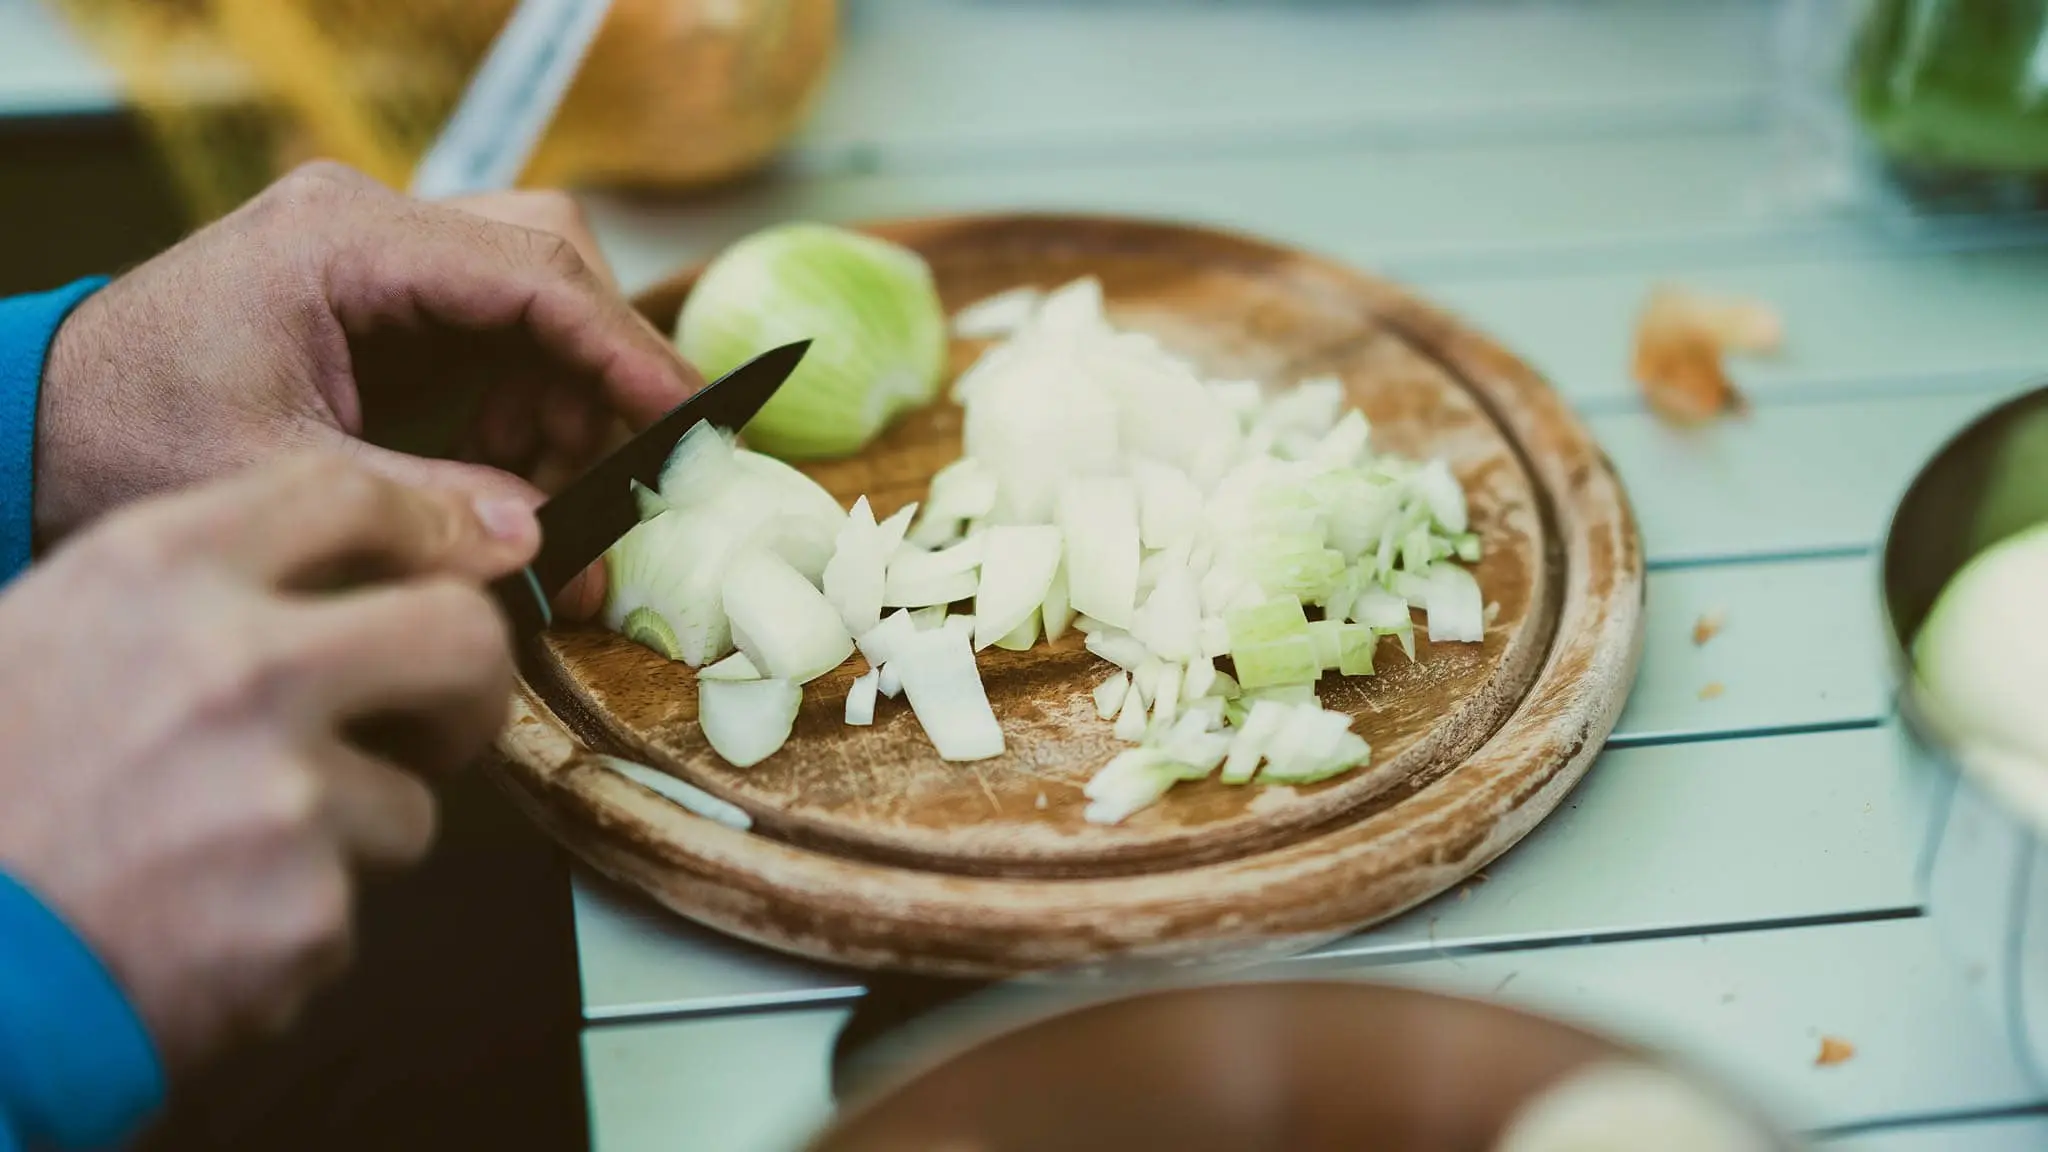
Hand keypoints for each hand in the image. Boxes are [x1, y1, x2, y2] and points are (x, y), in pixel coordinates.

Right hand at [0, 455, 534, 1069]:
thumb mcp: (50, 632)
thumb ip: (196, 590)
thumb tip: (357, 576)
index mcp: (159, 573)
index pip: (349, 496)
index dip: (424, 529)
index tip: (456, 560)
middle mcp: (239, 667)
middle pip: (462, 635)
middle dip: (472, 686)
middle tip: (436, 725)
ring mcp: (284, 797)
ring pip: (408, 805)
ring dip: (344, 840)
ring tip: (219, 863)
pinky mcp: (307, 915)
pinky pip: (348, 912)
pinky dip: (287, 932)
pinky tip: (194, 932)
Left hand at [36, 163, 701, 618]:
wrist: (32, 427)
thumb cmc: (126, 440)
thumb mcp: (280, 480)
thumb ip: (425, 501)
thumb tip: (545, 538)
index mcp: (345, 241)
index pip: (534, 270)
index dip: (626, 349)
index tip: (691, 422)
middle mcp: (373, 229)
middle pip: (550, 263)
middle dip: (603, 375)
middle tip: (624, 482)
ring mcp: (381, 263)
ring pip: (536, 304)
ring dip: (568, 405)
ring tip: (564, 510)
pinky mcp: (384, 308)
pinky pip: (496, 342)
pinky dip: (527, 413)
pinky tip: (518, 483)